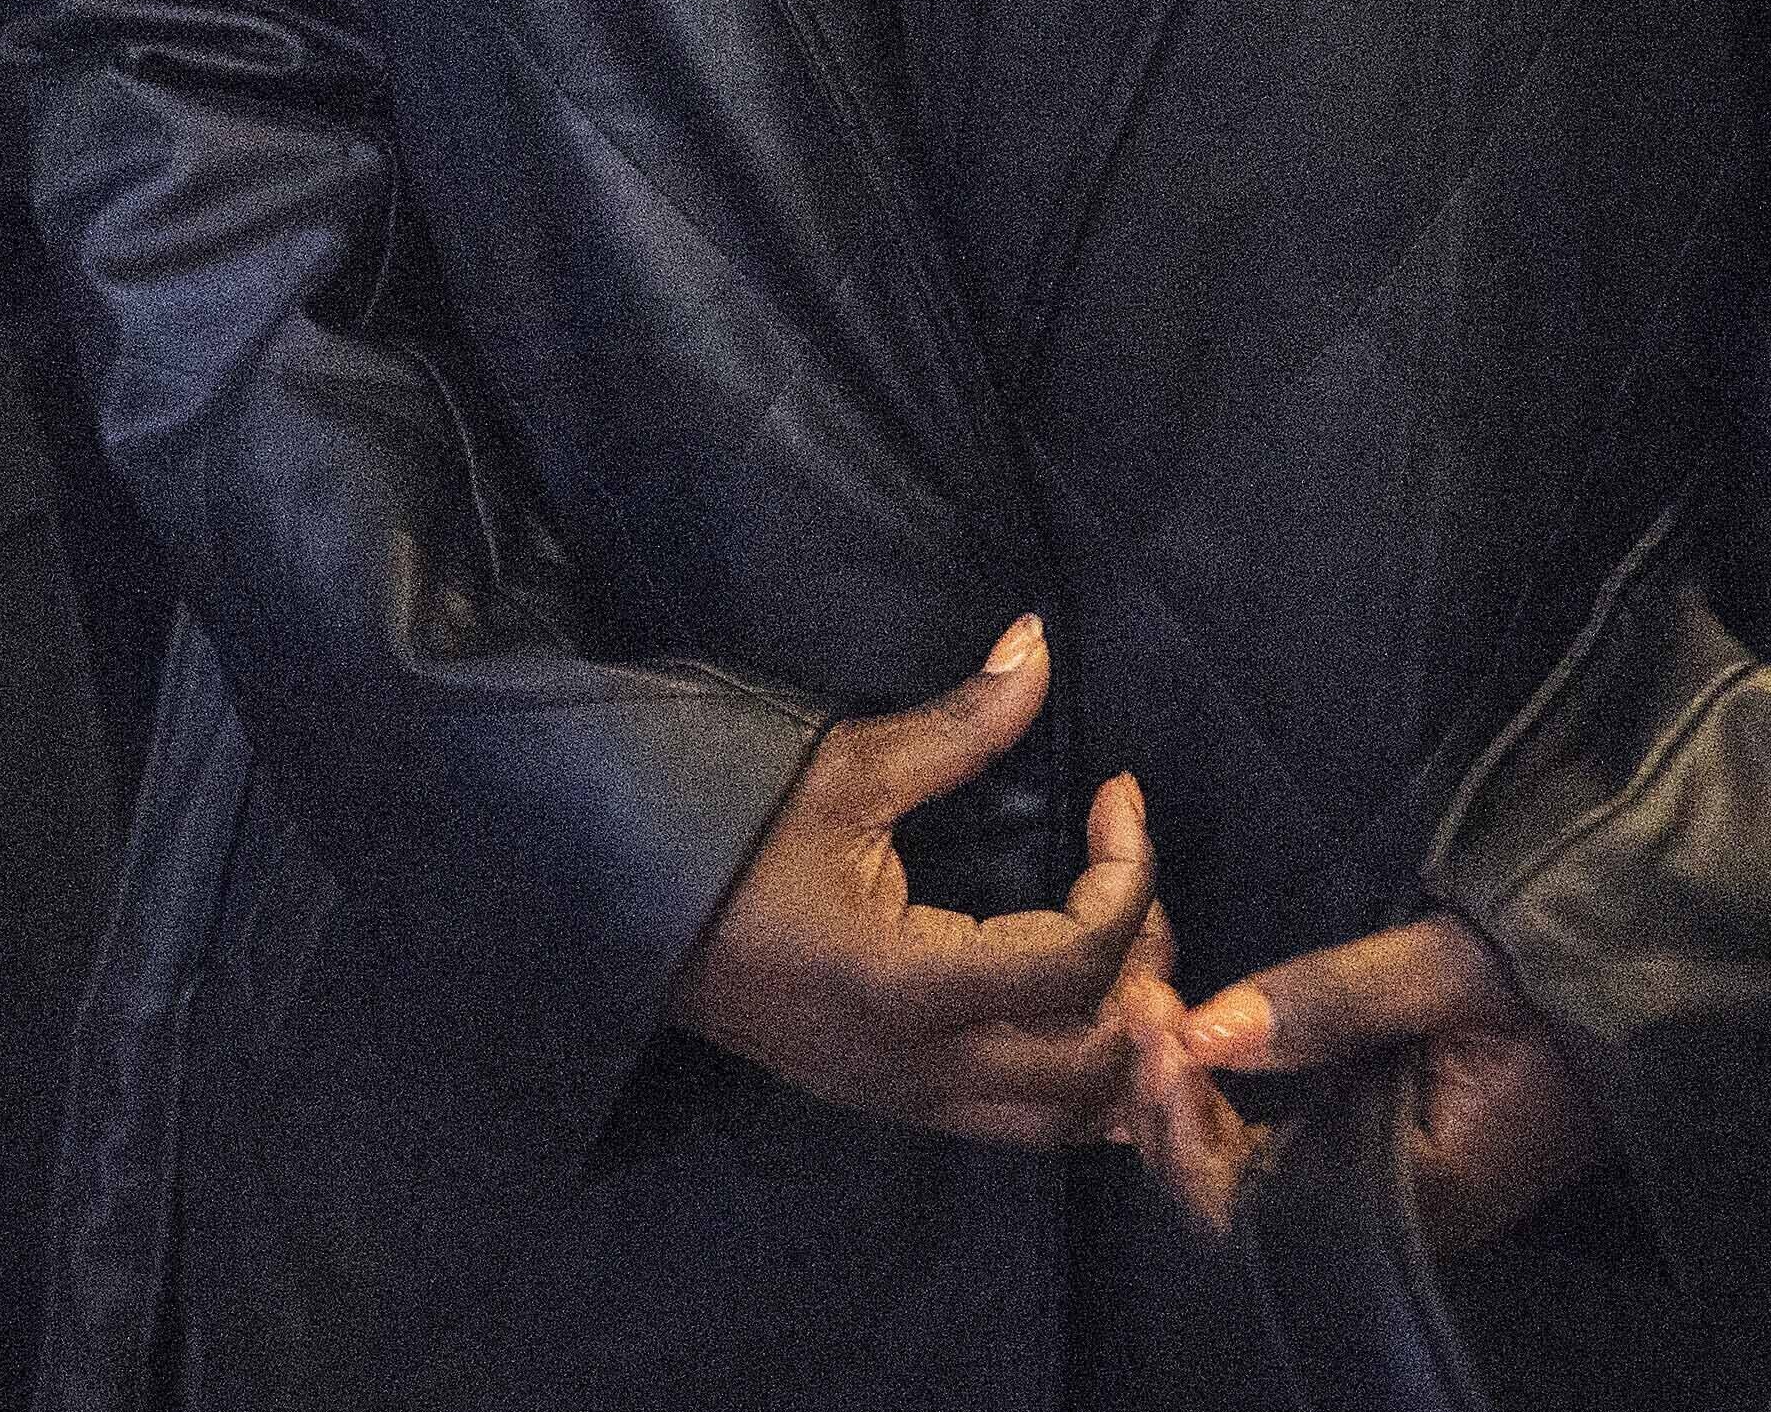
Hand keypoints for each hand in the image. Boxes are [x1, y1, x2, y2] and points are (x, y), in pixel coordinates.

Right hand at [668, 617, 1178, 1147]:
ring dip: (1116, 1042)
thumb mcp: (843, 772)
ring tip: (1117, 950)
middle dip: (1139, 973)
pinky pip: (1023, 1124)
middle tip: (1127, 884)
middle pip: (1093, 1063)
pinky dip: (1077, 1079)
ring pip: (1066, 1120)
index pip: (1075, 960)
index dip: (1127, 876)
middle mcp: (917, 1067)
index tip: (1118, 798)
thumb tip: (1039, 645)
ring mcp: (907, 1100)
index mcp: (904, 985)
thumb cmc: (732, 836)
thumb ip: (958, 725)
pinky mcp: (898, 1106)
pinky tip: (1080, 1002)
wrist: (631, 916)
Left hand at [1132, 913, 1600, 1251]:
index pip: (1251, 1207)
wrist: (1642, 982)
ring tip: (1155, 1006)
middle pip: (1231, 1196)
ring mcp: (1378, 1179)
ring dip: (1186, 1094)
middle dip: (1167, 1106)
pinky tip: (1195, 1029)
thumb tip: (1206, 1029)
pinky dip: (1222, 1088)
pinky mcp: (1374, 1141)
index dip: (1184, 1130)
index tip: (1160, 1030)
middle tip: (1144, 1001)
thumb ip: (1333, 1002)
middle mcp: (1386, 1210)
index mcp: (1416, 1194)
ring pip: (1243, 1168)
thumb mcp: (1454, 969)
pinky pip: (1272, 1138)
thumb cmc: (1564, 983)